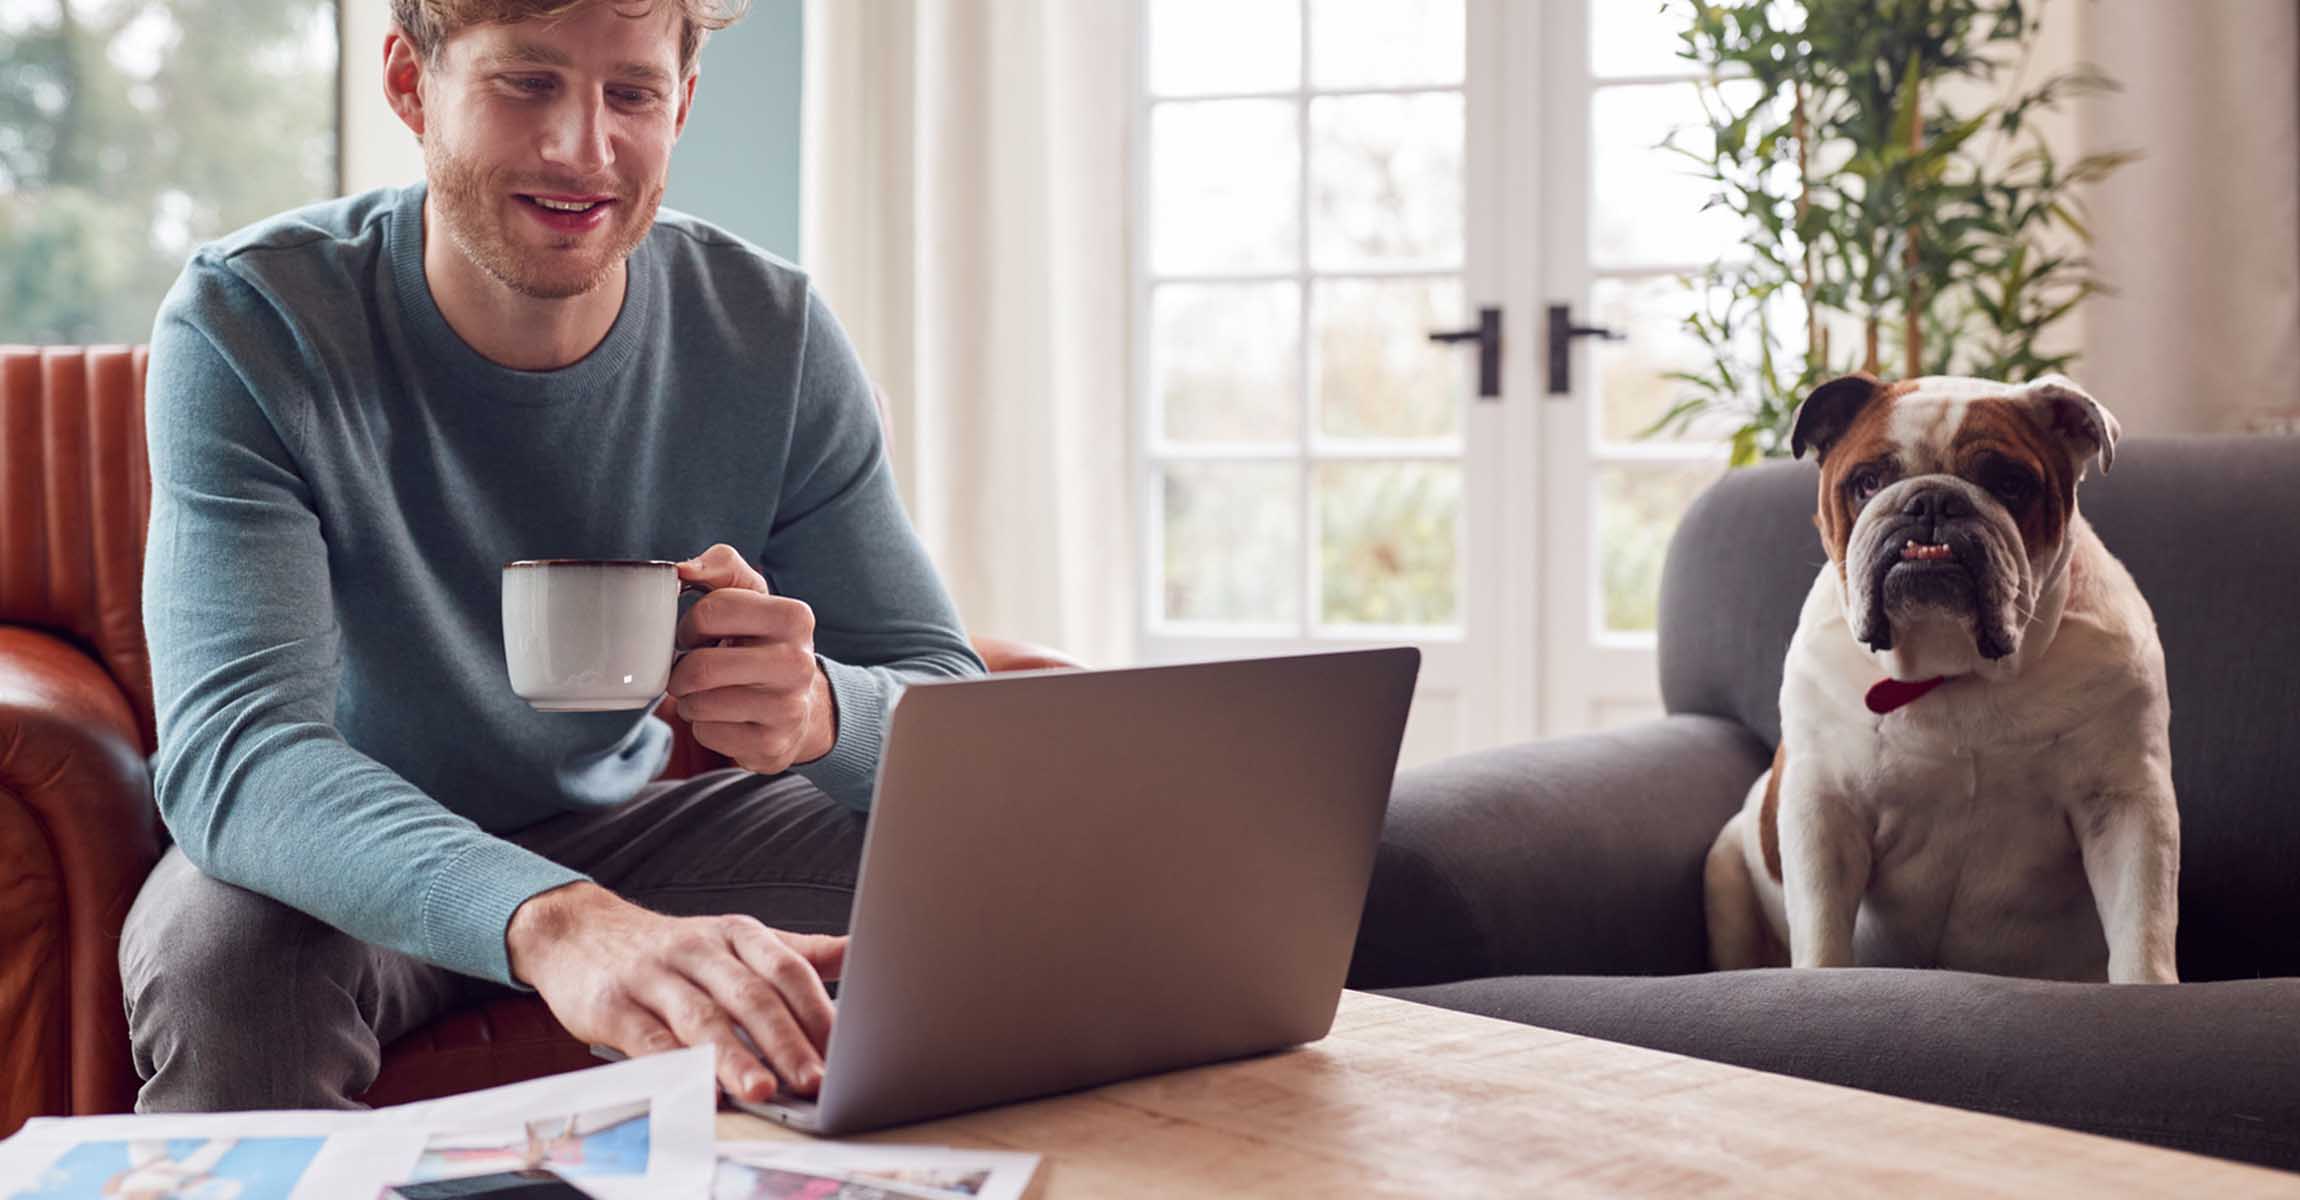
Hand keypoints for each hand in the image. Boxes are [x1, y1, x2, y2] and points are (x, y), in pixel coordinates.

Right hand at [506, 881, 845, 1101]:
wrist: (578, 932)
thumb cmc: (671, 949)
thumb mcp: (735, 940)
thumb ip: (795, 953)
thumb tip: (861, 951)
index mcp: (738, 935)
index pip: (787, 969)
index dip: (818, 1010)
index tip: (849, 1050)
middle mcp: (699, 950)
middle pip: (752, 996)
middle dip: (787, 1041)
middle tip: (816, 1079)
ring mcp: (654, 976)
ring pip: (703, 1018)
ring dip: (735, 1057)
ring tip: (764, 1090)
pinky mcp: (613, 1005)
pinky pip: (649, 1039)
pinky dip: (675, 1066)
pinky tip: (698, 1090)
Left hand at [671, 544, 836, 773]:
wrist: (803, 707)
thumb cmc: (763, 643)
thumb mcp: (752, 596)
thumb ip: (721, 566)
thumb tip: (681, 570)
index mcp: (795, 617)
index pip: (712, 610)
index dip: (690, 625)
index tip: (697, 635)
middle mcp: (798, 664)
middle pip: (699, 668)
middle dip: (682, 671)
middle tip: (692, 670)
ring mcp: (787, 710)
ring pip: (698, 705)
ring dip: (690, 700)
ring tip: (710, 693)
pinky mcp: (772, 746)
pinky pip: (706, 734)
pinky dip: (704, 726)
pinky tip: (725, 718)